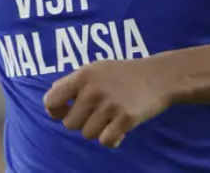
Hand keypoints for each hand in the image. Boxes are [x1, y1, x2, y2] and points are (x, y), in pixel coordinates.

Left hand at [42, 58, 170, 147]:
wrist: (158, 76)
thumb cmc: (123, 73)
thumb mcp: (95, 68)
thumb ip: (73, 82)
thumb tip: (52, 97)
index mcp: (82, 76)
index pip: (51, 100)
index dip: (56, 111)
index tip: (66, 111)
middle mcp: (93, 90)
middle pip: (69, 124)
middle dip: (81, 122)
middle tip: (96, 113)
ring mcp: (110, 105)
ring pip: (87, 134)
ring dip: (97, 130)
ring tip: (110, 117)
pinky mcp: (125, 119)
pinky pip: (106, 141)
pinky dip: (112, 139)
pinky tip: (119, 128)